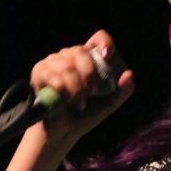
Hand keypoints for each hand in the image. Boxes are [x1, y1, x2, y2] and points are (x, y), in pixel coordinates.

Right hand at [29, 29, 134, 143]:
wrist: (64, 132)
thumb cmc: (85, 115)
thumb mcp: (109, 104)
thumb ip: (123, 91)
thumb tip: (130, 74)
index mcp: (89, 59)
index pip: (98, 38)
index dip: (104, 43)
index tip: (108, 56)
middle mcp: (70, 55)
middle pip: (80, 51)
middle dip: (89, 73)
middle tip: (93, 92)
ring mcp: (53, 61)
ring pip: (66, 65)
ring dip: (76, 87)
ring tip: (79, 104)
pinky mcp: (39, 71)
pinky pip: (52, 74)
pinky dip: (62, 90)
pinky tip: (65, 101)